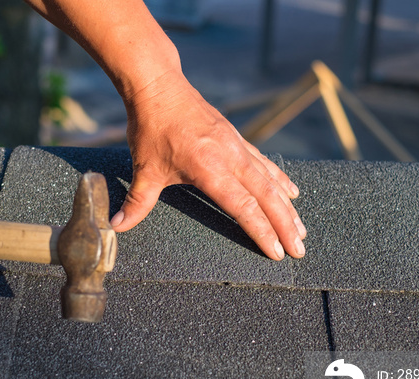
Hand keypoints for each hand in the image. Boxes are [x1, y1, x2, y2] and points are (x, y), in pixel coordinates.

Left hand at [111, 72, 306, 260]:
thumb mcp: (144, 168)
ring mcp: (237, 146)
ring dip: (287, 207)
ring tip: (301, 229)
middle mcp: (230, 157)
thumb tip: (117, 226)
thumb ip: (136, 202)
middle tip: (300, 250)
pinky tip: (290, 192)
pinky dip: (279, 179)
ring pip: (271, 180)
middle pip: (267, 196)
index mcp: (210, 168)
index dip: (261, 231)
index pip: (243, 206)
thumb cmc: (151, 127)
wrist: (159, 86)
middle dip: (285, 225)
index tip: (276, 252)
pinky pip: (265, 163)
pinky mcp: (237, 139)